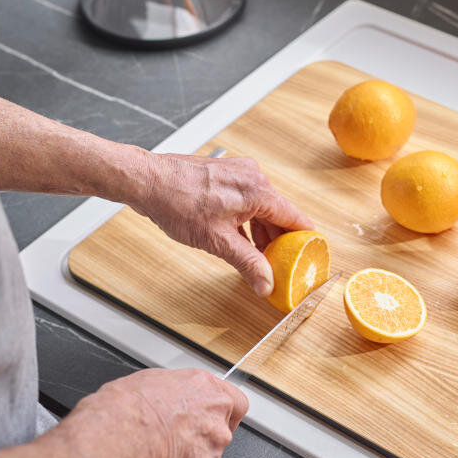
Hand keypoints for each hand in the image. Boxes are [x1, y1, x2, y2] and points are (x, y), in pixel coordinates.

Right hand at [81, 368, 248, 457]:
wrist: (120, 434)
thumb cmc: (128, 406)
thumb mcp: (151, 380)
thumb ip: (175, 391)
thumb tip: (169, 396)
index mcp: (206, 387)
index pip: (235, 402)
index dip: (223, 413)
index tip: (210, 418)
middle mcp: (216, 415)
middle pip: (220, 430)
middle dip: (199, 436)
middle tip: (172, 437)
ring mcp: (213, 445)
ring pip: (206, 455)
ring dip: (187, 457)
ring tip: (157, 452)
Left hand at [133, 153, 312, 295]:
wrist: (148, 182)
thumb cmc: (177, 202)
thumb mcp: (217, 241)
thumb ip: (247, 263)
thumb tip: (266, 283)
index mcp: (259, 191)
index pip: (295, 218)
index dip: (304, 240)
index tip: (309, 257)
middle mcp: (253, 177)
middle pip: (279, 215)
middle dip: (279, 242)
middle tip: (280, 266)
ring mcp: (239, 174)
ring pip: (262, 209)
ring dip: (261, 233)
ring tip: (258, 258)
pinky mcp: (226, 175)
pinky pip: (247, 201)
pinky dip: (247, 222)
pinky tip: (240, 241)